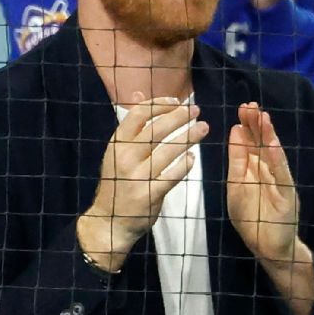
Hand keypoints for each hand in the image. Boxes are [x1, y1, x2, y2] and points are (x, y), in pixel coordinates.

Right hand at [77, 97, 209, 271]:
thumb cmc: (117, 182)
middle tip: (196, 110)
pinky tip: (192, 157)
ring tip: (203, 128)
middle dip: (179, 116)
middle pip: (156, 129)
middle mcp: (125, 157)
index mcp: (117, 144)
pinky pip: (173, 174)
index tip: (177, 101)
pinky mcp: (149, 194)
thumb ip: (131, 125)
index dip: (160, 104)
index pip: (139, 114)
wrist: (110, 221)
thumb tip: (138, 93)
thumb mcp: (117, 151)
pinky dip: (185, 164)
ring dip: (189, 137)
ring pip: (168, 150)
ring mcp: (137, 176)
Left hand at [226, 102, 299, 264]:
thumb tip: (236, 131)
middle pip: (262, 143)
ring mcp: (280, 181)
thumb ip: (237, 160)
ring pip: (273, 154)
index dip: (247, 126)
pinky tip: (271, 143)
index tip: (241, 108)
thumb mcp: (236, 185)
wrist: (267, 247)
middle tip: (250, 105)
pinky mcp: (287, 194)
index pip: (251, 143)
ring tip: (262, 117)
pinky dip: (276, 158)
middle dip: (256, 124)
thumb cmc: (251, 218)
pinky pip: (281, 173)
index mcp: (255, 169)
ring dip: (268, 135)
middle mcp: (269, 171)